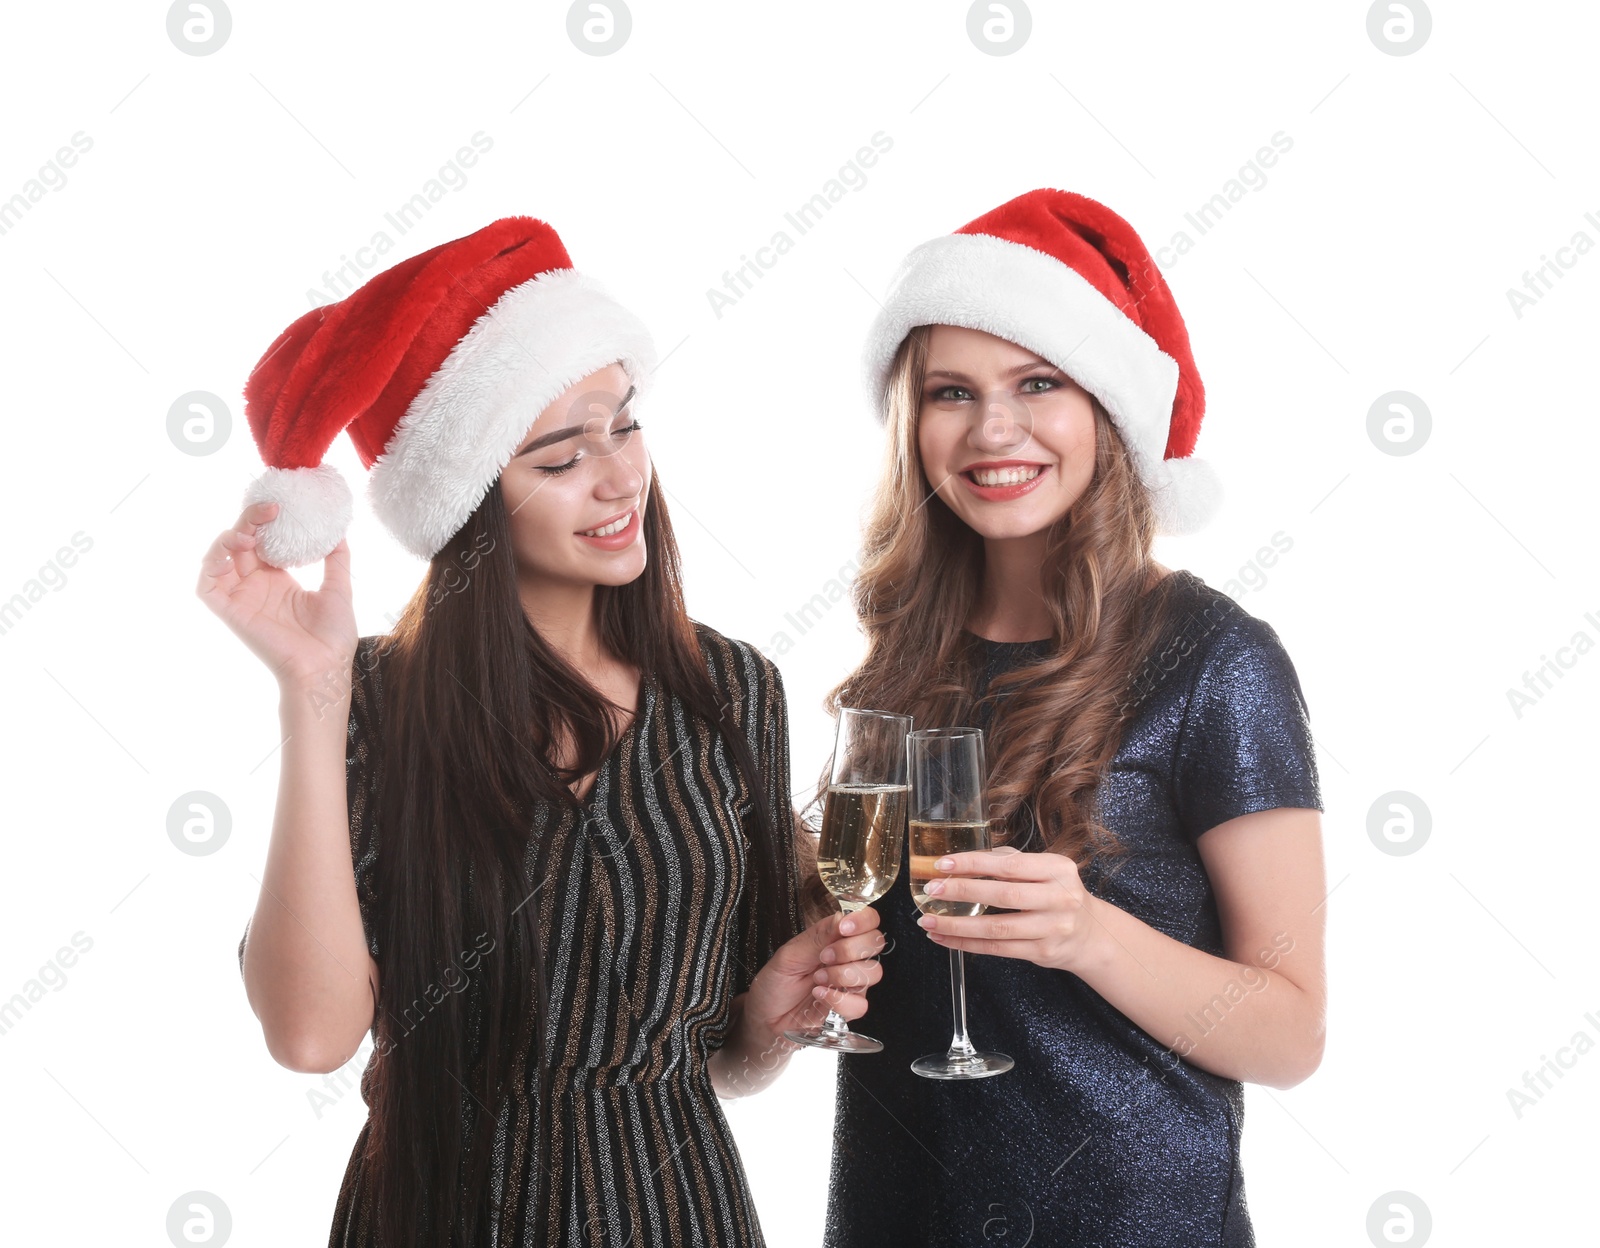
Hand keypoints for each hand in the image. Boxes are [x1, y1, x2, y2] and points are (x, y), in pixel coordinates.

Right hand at [195, 500, 357, 692]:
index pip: (262, 540)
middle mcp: (256, 585)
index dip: (265, 521)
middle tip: (270, 509)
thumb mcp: (339, 588)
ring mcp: (242, 597)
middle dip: (249, 520)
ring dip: (227, 540)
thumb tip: (339, 531)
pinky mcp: (231, 612)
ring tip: (249, 534)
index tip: (281, 506)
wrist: (325, 668)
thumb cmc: (333, 637)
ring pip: (218, 559)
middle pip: (240, 542)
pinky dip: (210, 567)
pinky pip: (207, 586)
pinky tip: (229, 555)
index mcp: (279, 579)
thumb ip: (337, 559)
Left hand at [741, 906, 885, 1044]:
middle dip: (851, 949)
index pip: (868, 920)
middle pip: (876, 943)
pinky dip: (839, 1000)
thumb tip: (843, 917)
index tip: (844, 928)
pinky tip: (820, 995)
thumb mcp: (789, 954)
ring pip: (873, 972)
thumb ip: (818, 938)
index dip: (863, 920)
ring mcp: (851, 982)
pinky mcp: (849, 1007)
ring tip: (817, 979)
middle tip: (824, 957)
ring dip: (844, 974)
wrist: (766, 1017)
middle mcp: (848, 957)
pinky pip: (861, 1004)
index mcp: (834, 937)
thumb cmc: (775, 982)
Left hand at [915, 845, 1102, 973]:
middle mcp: (1059, 898)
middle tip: (932, 889)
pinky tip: (945, 937)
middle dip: (962, 892)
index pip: (1009, 865)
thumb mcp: (1046, 870)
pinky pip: (997, 949)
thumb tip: (962, 861)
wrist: (1090, 933)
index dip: (974, 864)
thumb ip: (1011, 862)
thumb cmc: (1058, 894)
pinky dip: (966, 944)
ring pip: (996, 928)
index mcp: (1058, 869)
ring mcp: (1052, 928)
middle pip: (1003, 895)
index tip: (944, 864)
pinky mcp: (1043, 952)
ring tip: (929, 919)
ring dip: (957, 925)